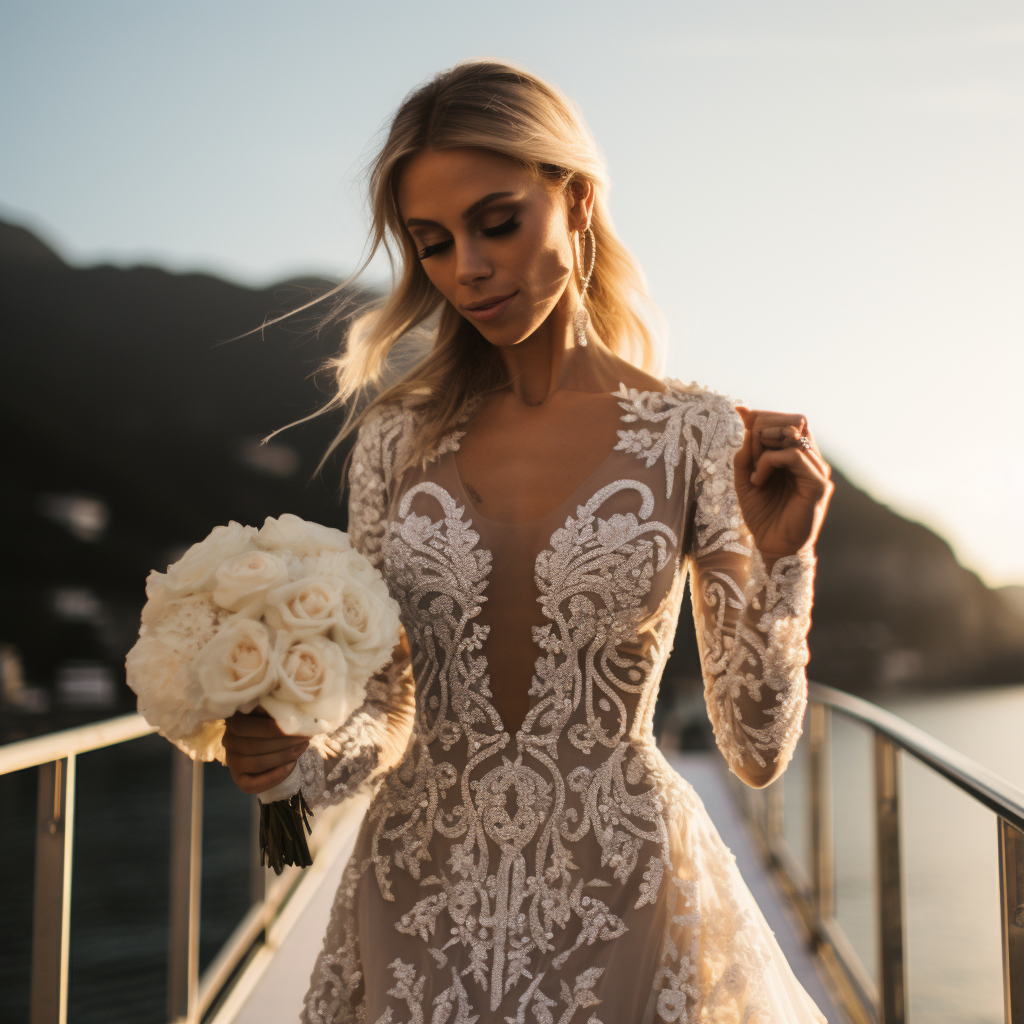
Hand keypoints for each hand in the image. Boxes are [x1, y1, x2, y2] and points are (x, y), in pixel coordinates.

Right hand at [223, 708, 309, 795]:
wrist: (272, 745)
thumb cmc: (274, 724)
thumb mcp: (272, 712)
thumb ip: (275, 710)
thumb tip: (293, 710)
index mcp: (234, 720)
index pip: (250, 726)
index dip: (277, 728)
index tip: (299, 725)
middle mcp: (228, 740)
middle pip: (256, 745)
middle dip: (285, 742)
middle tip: (305, 737)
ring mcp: (232, 760)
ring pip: (258, 763)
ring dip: (284, 757)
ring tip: (302, 747)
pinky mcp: (238, 778)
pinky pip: (255, 784)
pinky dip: (277, 775)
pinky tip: (292, 764)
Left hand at [733, 406, 833, 564]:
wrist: (772, 547)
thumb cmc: (762, 515)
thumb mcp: (745, 478)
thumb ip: (746, 450)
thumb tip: (743, 413)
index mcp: (797, 456)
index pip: (789, 420)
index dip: (766, 415)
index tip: (740, 414)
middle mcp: (811, 460)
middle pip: (796, 420)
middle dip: (766, 425)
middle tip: (749, 448)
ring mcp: (817, 471)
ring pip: (796, 434)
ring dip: (766, 443)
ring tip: (753, 467)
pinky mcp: (818, 484)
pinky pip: (795, 456)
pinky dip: (770, 462)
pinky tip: (758, 480)